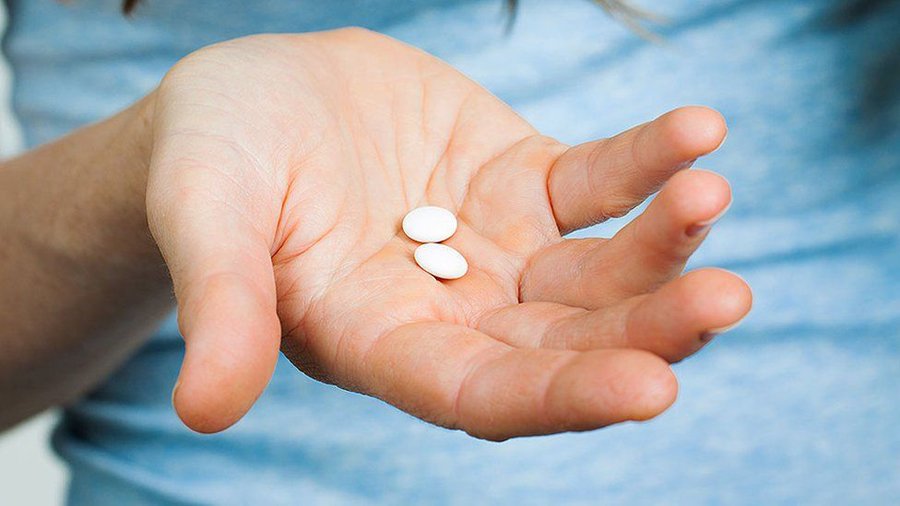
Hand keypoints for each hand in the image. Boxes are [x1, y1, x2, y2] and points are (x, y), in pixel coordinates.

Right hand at [146, 28, 750, 439]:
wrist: (250, 99)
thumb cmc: (210, 164)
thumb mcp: (206, 220)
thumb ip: (220, 306)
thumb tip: (205, 409)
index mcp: (381, 344)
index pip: (480, 394)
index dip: (560, 398)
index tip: (652, 389)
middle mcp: (454, 314)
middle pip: (564, 345)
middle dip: (646, 330)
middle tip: (726, 300)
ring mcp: (498, 249)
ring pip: (597, 271)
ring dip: (663, 244)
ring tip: (708, 194)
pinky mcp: (523, 182)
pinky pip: (597, 181)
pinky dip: (646, 162)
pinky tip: (697, 134)